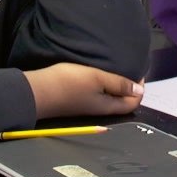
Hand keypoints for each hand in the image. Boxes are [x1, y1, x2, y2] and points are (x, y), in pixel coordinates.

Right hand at [25, 63, 144, 119]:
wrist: (36, 91)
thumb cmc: (68, 83)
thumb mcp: (97, 79)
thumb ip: (118, 84)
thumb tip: (139, 90)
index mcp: (107, 106)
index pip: (133, 102)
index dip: (139, 88)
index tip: (138, 70)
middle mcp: (99, 109)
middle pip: (122, 100)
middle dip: (129, 85)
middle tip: (128, 67)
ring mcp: (87, 105)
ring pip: (109, 96)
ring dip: (115, 84)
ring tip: (115, 67)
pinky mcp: (76, 100)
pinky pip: (97, 93)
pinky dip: (102, 84)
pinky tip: (97, 73)